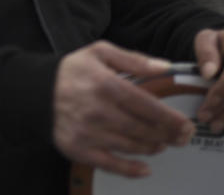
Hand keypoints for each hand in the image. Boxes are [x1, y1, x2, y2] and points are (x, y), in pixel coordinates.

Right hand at [53, 41, 194, 177]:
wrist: (37, 90)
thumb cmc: (72, 71)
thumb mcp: (100, 53)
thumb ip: (134, 59)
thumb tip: (166, 67)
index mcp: (106, 84)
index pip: (148, 106)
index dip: (171, 118)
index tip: (186, 124)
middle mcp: (98, 111)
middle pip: (144, 129)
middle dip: (168, 135)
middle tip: (182, 137)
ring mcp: (88, 132)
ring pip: (132, 146)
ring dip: (153, 147)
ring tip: (161, 144)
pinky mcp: (79, 149)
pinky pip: (111, 165)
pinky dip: (131, 170)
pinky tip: (145, 168)